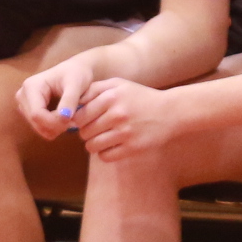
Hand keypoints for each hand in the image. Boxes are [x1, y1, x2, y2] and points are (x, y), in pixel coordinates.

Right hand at [15, 49, 104, 139]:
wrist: (75, 71)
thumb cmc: (76, 74)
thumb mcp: (76, 84)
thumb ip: (70, 100)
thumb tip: (64, 118)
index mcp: (31, 86)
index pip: (37, 114)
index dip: (54, 122)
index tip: (73, 122)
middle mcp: (23, 96)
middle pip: (36, 122)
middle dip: (56, 126)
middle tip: (75, 121)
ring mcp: (24, 105)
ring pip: (38, 127)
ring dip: (56, 128)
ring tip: (71, 119)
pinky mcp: (30, 112)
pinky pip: (41, 127)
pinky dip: (54, 128)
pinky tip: (65, 119)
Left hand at [69, 77, 183, 160]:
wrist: (171, 112)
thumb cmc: (140, 97)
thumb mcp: (118, 85)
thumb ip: (93, 90)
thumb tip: (71, 105)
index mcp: (111, 97)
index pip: (78, 116)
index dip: (78, 121)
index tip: (86, 121)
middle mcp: (117, 114)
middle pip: (84, 132)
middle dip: (86, 132)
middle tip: (96, 130)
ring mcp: (125, 133)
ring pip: (92, 146)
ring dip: (94, 145)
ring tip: (103, 138)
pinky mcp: (133, 148)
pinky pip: (105, 156)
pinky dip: (105, 153)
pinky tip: (113, 146)